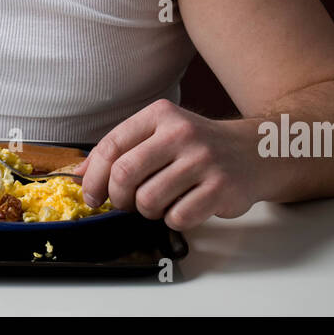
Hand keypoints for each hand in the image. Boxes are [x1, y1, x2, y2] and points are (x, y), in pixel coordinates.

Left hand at [74, 99, 260, 230]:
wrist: (253, 151)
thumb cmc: (198, 146)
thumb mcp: (160, 134)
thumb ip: (122, 150)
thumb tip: (80, 175)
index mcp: (160, 115)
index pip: (112, 146)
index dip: (94, 176)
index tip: (91, 195)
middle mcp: (180, 133)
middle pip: (125, 175)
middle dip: (118, 198)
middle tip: (126, 204)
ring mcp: (203, 160)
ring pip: (149, 200)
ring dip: (148, 210)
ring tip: (161, 201)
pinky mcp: (220, 187)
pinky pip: (178, 217)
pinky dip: (175, 219)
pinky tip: (185, 205)